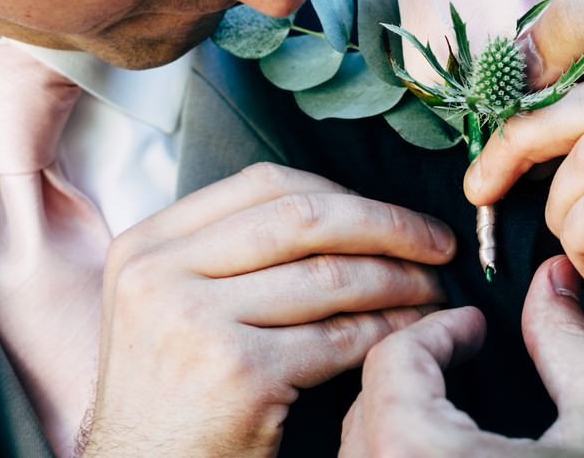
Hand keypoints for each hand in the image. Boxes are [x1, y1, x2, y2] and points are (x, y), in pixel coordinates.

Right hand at [82, 163, 455, 457]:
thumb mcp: (162, 304)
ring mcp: (197, 322)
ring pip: (330, 276)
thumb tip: (332, 207)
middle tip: (437, 243)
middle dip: (387, 225)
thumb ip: (218, 251)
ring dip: (400, 280)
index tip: (387, 212)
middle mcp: (161, 274)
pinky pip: (339, 338)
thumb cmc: (168, 398)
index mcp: (146, 245)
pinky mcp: (239, 375)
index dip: (341, 192)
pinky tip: (414, 330)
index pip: (264, 184)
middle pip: (303, 216)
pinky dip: (389, 329)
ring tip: (433, 288)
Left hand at [340, 257, 583, 457]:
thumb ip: (571, 344)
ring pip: (358, 452)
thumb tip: (554, 280)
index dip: (438, 332)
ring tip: (449, 405)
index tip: (471, 328)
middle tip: (458, 354)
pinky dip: (393, 456)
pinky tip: (445, 452)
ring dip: (396, 418)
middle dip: (411, 371)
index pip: (393, 363)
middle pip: (365, 407)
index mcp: (421, 455)